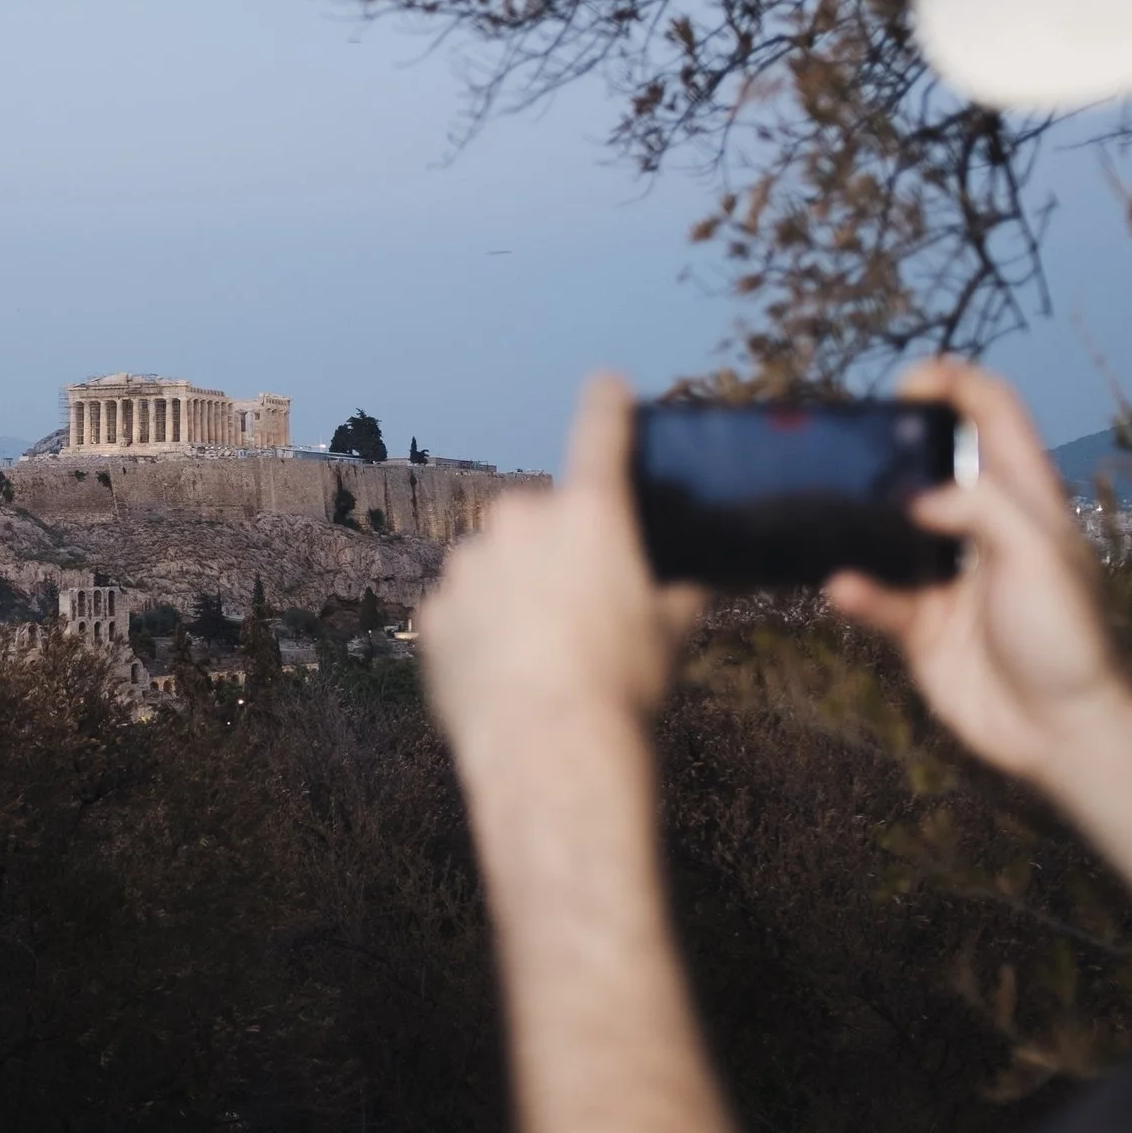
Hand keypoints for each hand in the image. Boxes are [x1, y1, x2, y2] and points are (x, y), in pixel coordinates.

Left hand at [421, 377, 704, 759]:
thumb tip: (697, 581)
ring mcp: (469, 564)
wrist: (546, 748)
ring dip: (515, 593)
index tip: (607, 384)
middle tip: (583, 611)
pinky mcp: (433, 611)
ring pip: (497, 565)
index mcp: (590, 512)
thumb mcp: (673, 632)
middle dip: (558, 553)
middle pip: (543, 520)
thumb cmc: (621, 684)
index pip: (601, 433)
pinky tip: (505, 675)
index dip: (608, 406)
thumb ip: (682, 590)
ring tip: (543, 657)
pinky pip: (462, 610)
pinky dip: (480, 631)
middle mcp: (522, 521)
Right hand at [826, 361, 1130, 782]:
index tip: (908, 381)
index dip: (957, 385)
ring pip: (890, 531)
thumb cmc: (1066, 636)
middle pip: (933, 465)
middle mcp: (982, 530)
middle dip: (892, 446)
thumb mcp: (1038, 554)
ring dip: (860, 521)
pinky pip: (876, 597)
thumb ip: (981, 510)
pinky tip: (841, 587)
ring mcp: (948, 577)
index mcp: (1025, 500)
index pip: (994, 417)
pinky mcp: (920, 625)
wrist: (1059, 729)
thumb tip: (916, 498)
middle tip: (851, 439)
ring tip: (828, 507)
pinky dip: (856, 591)